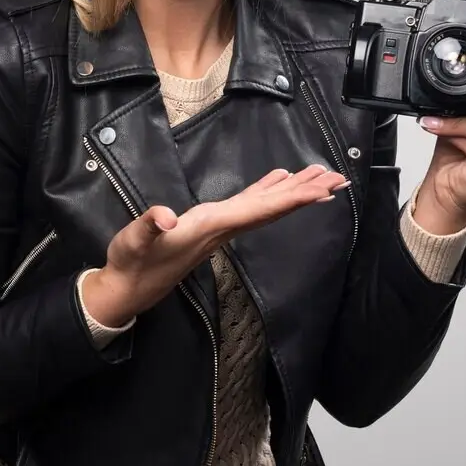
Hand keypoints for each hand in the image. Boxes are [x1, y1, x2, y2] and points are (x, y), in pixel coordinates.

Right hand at [80, 164, 348, 327]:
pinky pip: (248, 207)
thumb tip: (166, 218)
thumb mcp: (133, 241)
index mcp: (209, 226)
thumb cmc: (131, 263)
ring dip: (292, 193)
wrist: (128, 288)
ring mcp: (218, 230)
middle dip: (304, 194)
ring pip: (264, 208)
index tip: (319, 190)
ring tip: (319, 177)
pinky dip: (265, 193)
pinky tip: (277, 182)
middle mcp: (222, 228)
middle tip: (337, 178)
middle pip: (271, 209)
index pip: (257, 210)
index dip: (288, 199)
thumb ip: (148, 226)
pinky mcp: (210, 228)